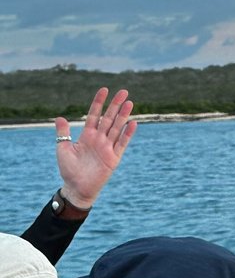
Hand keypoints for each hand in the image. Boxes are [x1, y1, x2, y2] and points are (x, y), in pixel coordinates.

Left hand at [55, 87, 137, 208]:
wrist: (77, 187)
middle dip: (115, 105)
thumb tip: (59, 117)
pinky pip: (122, 143)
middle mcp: (99, 139)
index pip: (94, 115)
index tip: (104, 90)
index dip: (99, 103)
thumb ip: (63, 133)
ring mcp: (107, 147)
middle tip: (123, 91)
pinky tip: (133, 123)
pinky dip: (127, 134)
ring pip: (117, 127)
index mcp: (87, 135)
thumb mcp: (62, 148)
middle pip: (109, 118)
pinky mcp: (114, 157)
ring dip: (123, 115)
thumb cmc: (69, 169)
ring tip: (130, 102)